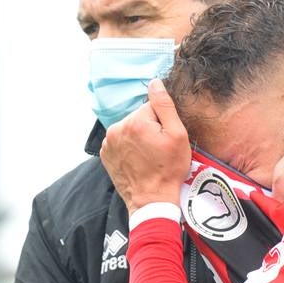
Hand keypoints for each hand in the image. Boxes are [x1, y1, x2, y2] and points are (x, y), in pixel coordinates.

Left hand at [99, 79, 191, 212]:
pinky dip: (129, 147)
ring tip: (148, 156)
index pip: (153, 107)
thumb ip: (165, 105)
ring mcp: (109, 142)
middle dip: (149, 129)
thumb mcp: (177, 135)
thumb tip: (155, 83)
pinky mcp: (106, 154)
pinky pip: (120, 141)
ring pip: (130, 129)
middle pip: (139, 117)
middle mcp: (117, 128)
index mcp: (135, 121)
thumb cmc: (168, 170)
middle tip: (158, 150)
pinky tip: (137, 160)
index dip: (163, 122)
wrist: (151, 200)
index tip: (165, 139)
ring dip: (138, 138)